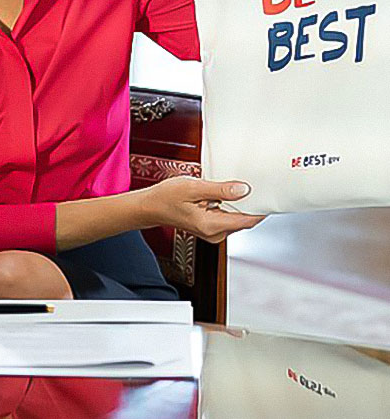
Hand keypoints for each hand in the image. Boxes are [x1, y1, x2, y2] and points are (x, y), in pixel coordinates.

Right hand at [133, 176, 265, 242]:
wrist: (150, 207)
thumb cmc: (166, 197)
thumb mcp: (193, 187)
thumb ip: (219, 190)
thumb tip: (243, 190)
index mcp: (211, 225)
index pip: (247, 220)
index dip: (260, 207)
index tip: (268, 193)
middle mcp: (214, 234)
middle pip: (244, 220)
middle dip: (249, 204)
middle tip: (251, 184)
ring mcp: (212, 234)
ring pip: (237, 220)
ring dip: (238, 205)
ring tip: (234, 186)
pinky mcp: (210, 230)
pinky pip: (228, 219)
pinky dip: (229, 207)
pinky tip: (223, 195)